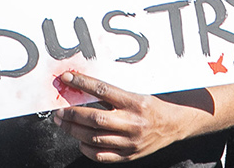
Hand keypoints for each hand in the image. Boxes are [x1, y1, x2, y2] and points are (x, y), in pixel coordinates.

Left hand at [52, 72, 209, 162]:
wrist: (174, 125)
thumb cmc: (151, 106)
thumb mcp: (135, 94)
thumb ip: (111, 94)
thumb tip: (81, 89)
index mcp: (134, 102)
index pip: (102, 90)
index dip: (82, 84)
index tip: (66, 79)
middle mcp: (133, 122)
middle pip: (95, 118)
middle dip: (72, 114)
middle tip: (59, 111)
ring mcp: (131, 141)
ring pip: (95, 138)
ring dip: (74, 130)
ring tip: (64, 123)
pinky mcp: (129, 155)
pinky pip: (102, 156)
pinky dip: (87, 149)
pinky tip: (80, 141)